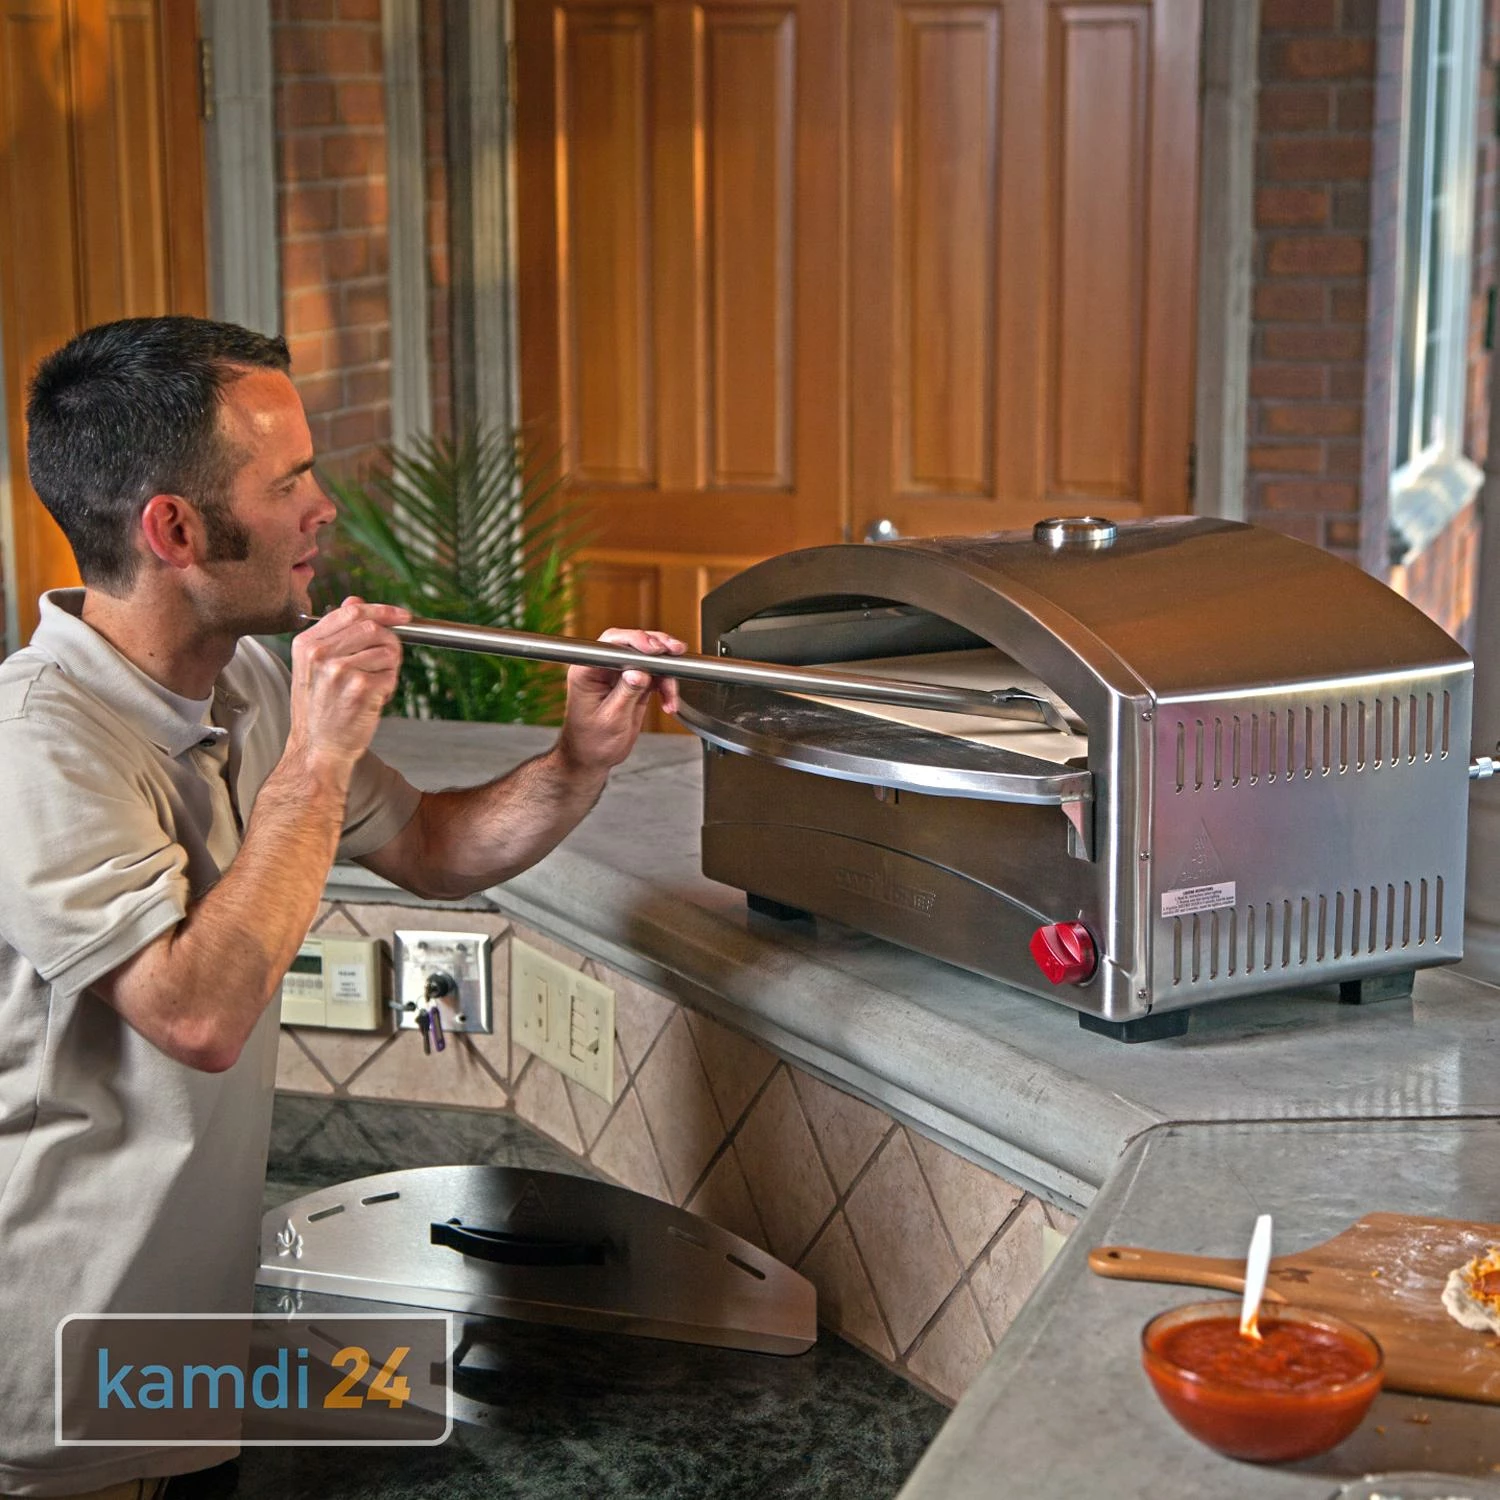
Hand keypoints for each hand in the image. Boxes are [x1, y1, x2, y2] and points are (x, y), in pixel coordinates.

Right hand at [286, 597, 410, 774]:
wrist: (317, 749)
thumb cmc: (319, 711)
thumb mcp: (315, 667)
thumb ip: (335, 633)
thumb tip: (356, 602)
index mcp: (307, 644)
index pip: (352, 611)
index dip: (383, 611)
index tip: (401, 616)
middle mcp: (321, 654)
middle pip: (374, 629)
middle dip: (391, 643)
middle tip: (388, 662)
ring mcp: (340, 671)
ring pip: (388, 653)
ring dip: (389, 670)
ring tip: (371, 687)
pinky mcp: (361, 689)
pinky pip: (391, 676)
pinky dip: (389, 689)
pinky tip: (372, 701)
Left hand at [558, 627, 686, 772]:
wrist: (592, 759)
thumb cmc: (591, 743)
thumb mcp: (611, 720)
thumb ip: (626, 693)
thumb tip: (640, 672)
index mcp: (587, 672)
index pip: (611, 644)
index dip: (635, 641)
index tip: (654, 649)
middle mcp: (602, 668)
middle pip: (632, 645)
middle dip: (657, 649)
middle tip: (675, 652)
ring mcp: (618, 675)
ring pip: (648, 659)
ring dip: (666, 673)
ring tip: (672, 694)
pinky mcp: (633, 683)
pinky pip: (655, 675)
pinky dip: (666, 686)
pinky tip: (669, 703)